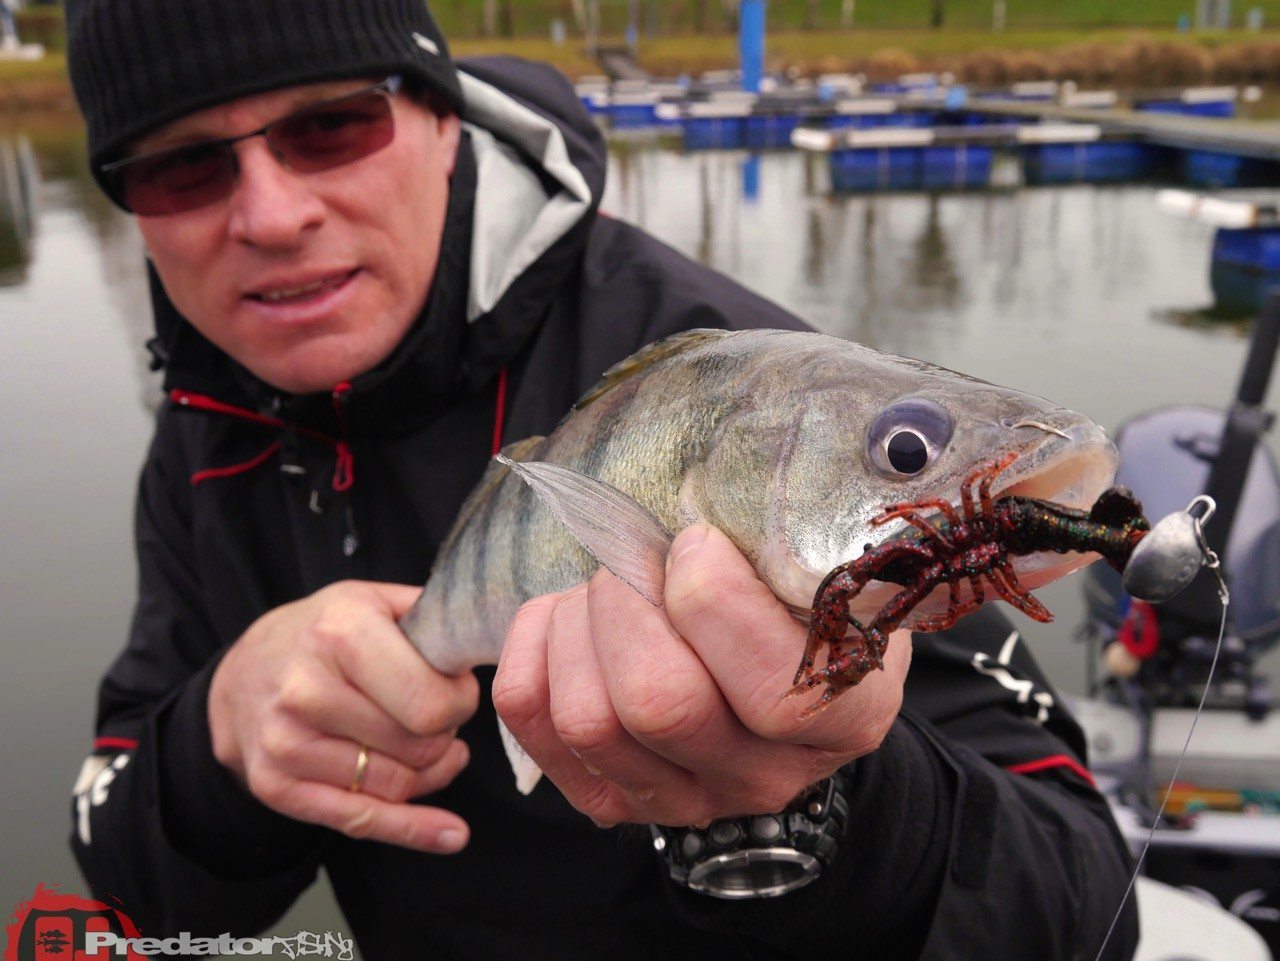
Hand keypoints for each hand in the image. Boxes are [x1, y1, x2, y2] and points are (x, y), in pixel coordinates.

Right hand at [208, 581, 479, 852]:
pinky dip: (414, 830)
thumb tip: (494, 638)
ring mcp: (286, 744)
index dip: (462, 702)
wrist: (243, 673)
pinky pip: (362, 820)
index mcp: (340, 634)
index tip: (458, 690)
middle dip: (446, 734)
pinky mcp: (276, 786)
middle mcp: (306, 690)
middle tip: (440, 716)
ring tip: (434, 746)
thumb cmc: (325, 633)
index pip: (432, 703)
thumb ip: (433, 616)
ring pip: (399, 785)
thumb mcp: (375, 599)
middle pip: (421, 747)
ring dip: (432, 771)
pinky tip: (450, 834)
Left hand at [492, 525, 909, 826]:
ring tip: (609, 587)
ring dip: (581, 622)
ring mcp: (680, 800)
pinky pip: (530, 715)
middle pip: (658, 705)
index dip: (715, 601)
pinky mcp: (606, 794)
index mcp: (844, 719)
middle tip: (640, 556)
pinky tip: (569, 616)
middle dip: (629, 601)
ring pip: (586, 718)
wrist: (780, 665)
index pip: (773, 694)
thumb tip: (713, 494)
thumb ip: (791, 541)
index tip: (696, 541)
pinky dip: (534, 643)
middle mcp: (763, 777)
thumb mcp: (826, 563)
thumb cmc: (801, 597)